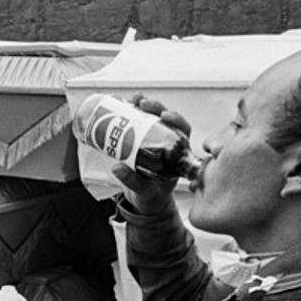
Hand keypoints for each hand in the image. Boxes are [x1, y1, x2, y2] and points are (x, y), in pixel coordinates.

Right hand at [110, 94, 190, 214]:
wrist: (144, 201)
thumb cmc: (151, 196)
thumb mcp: (144, 191)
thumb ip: (133, 182)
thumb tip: (117, 168)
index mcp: (178, 152)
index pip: (183, 130)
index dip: (176, 119)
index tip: (164, 115)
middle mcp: (167, 142)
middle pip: (165, 118)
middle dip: (154, 107)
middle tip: (141, 103)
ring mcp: (152, 139)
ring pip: (150, 117)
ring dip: (141, 105)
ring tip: (130, 100)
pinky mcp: (139, 140)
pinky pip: (136, 123)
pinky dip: (128, 113)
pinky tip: (119, 105)